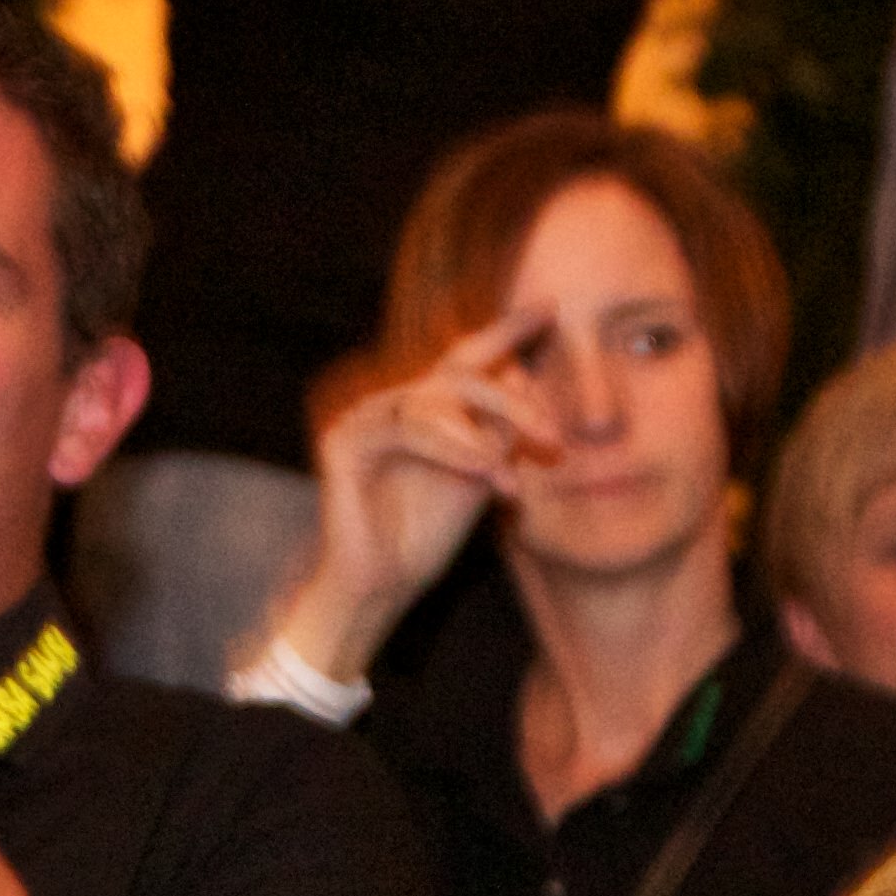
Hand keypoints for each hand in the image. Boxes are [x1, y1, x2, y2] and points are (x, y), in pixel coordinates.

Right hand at [283, 308, 548, 680]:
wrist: (381, 587)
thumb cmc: (426, 536)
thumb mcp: (480, 478)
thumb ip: (501, 432)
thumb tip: (526, 382)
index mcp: (427, 408)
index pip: (469, 358)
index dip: (506, 331)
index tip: (549, 308)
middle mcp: (394, 403)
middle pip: (460, 375)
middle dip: (510, 400)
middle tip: (550, 434)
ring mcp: (365, 417)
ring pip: (434, 399)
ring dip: (481, 432)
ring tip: (508, 472)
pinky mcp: (344, 442)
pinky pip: (405, 428)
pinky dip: (448, 445)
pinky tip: (479, 467)